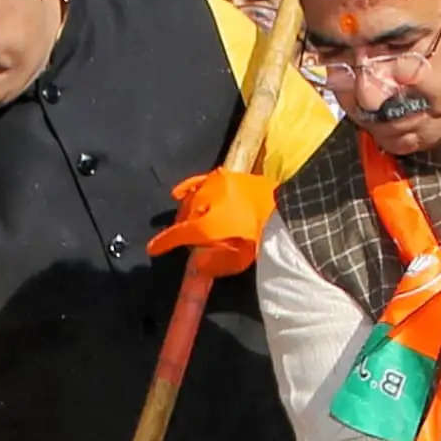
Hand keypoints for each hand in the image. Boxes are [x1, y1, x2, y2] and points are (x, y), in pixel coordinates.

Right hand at [149, 165, 278, 267]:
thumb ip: (212, 264)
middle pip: (186, 217)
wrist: (288, 213)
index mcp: (208, 225)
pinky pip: (201, 180)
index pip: (179, 235)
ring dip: (187, 211)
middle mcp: (206, 202)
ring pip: (192, 199)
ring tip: (188, 221)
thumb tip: (194, 263)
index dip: (163, 244)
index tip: (152, 249)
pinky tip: (176, 194)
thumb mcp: (238, 261)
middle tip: (186, 240)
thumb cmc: (262, 241)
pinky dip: (187, 187)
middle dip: (183, 229)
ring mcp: (216, 186)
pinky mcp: (227, 177)